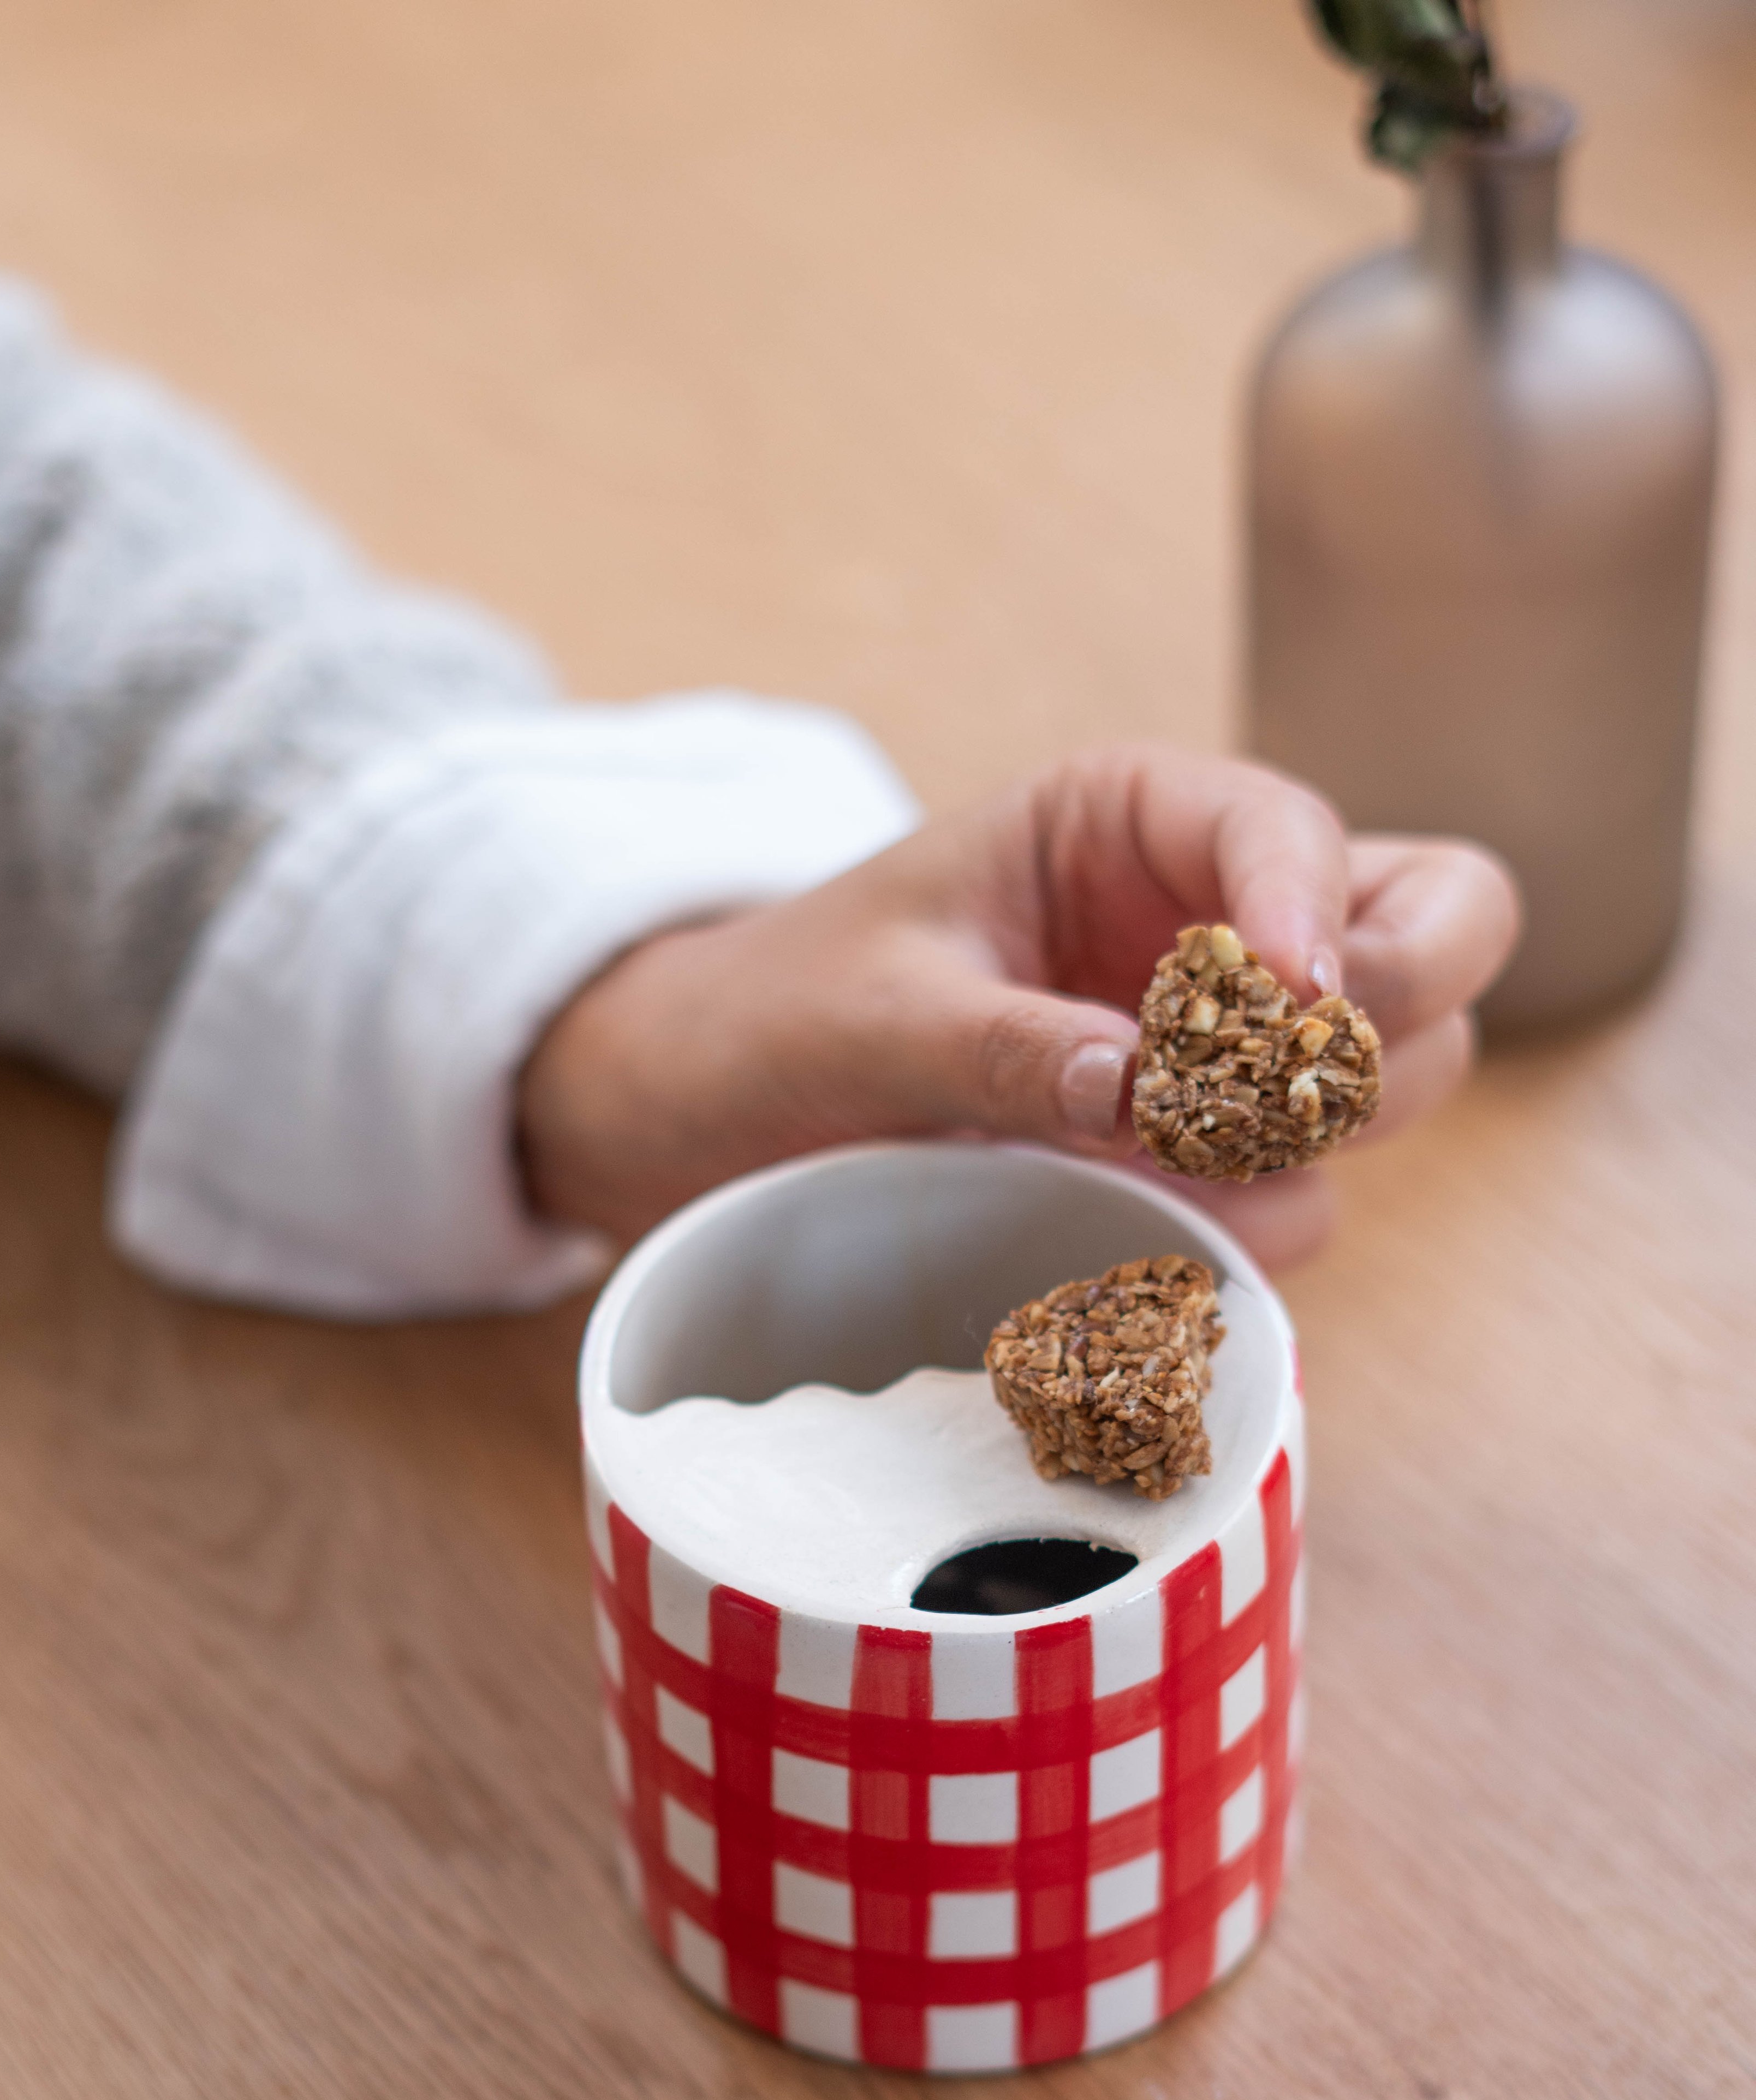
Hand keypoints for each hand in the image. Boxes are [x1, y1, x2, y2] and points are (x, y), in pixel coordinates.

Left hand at [516, 745, 1519, 1272]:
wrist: (708, 1114)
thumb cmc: (778, 1015)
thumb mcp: (869, 1011)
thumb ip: (1004, 1043)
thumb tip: (1141, 1088)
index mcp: (1131, 817)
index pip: (1295, 830)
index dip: (1315, 913)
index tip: (1285, 1007)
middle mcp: (1210, 916)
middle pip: (1429, 934)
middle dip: (1384, 1013)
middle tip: (1274, 1091)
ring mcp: (1225, 1043)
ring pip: (1397, 1075)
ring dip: (1316, 1140)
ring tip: (1171, 1177)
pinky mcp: (1200, 1159)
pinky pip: (1298, 1198)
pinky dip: (1251, 1230)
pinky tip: (1144, 1244)